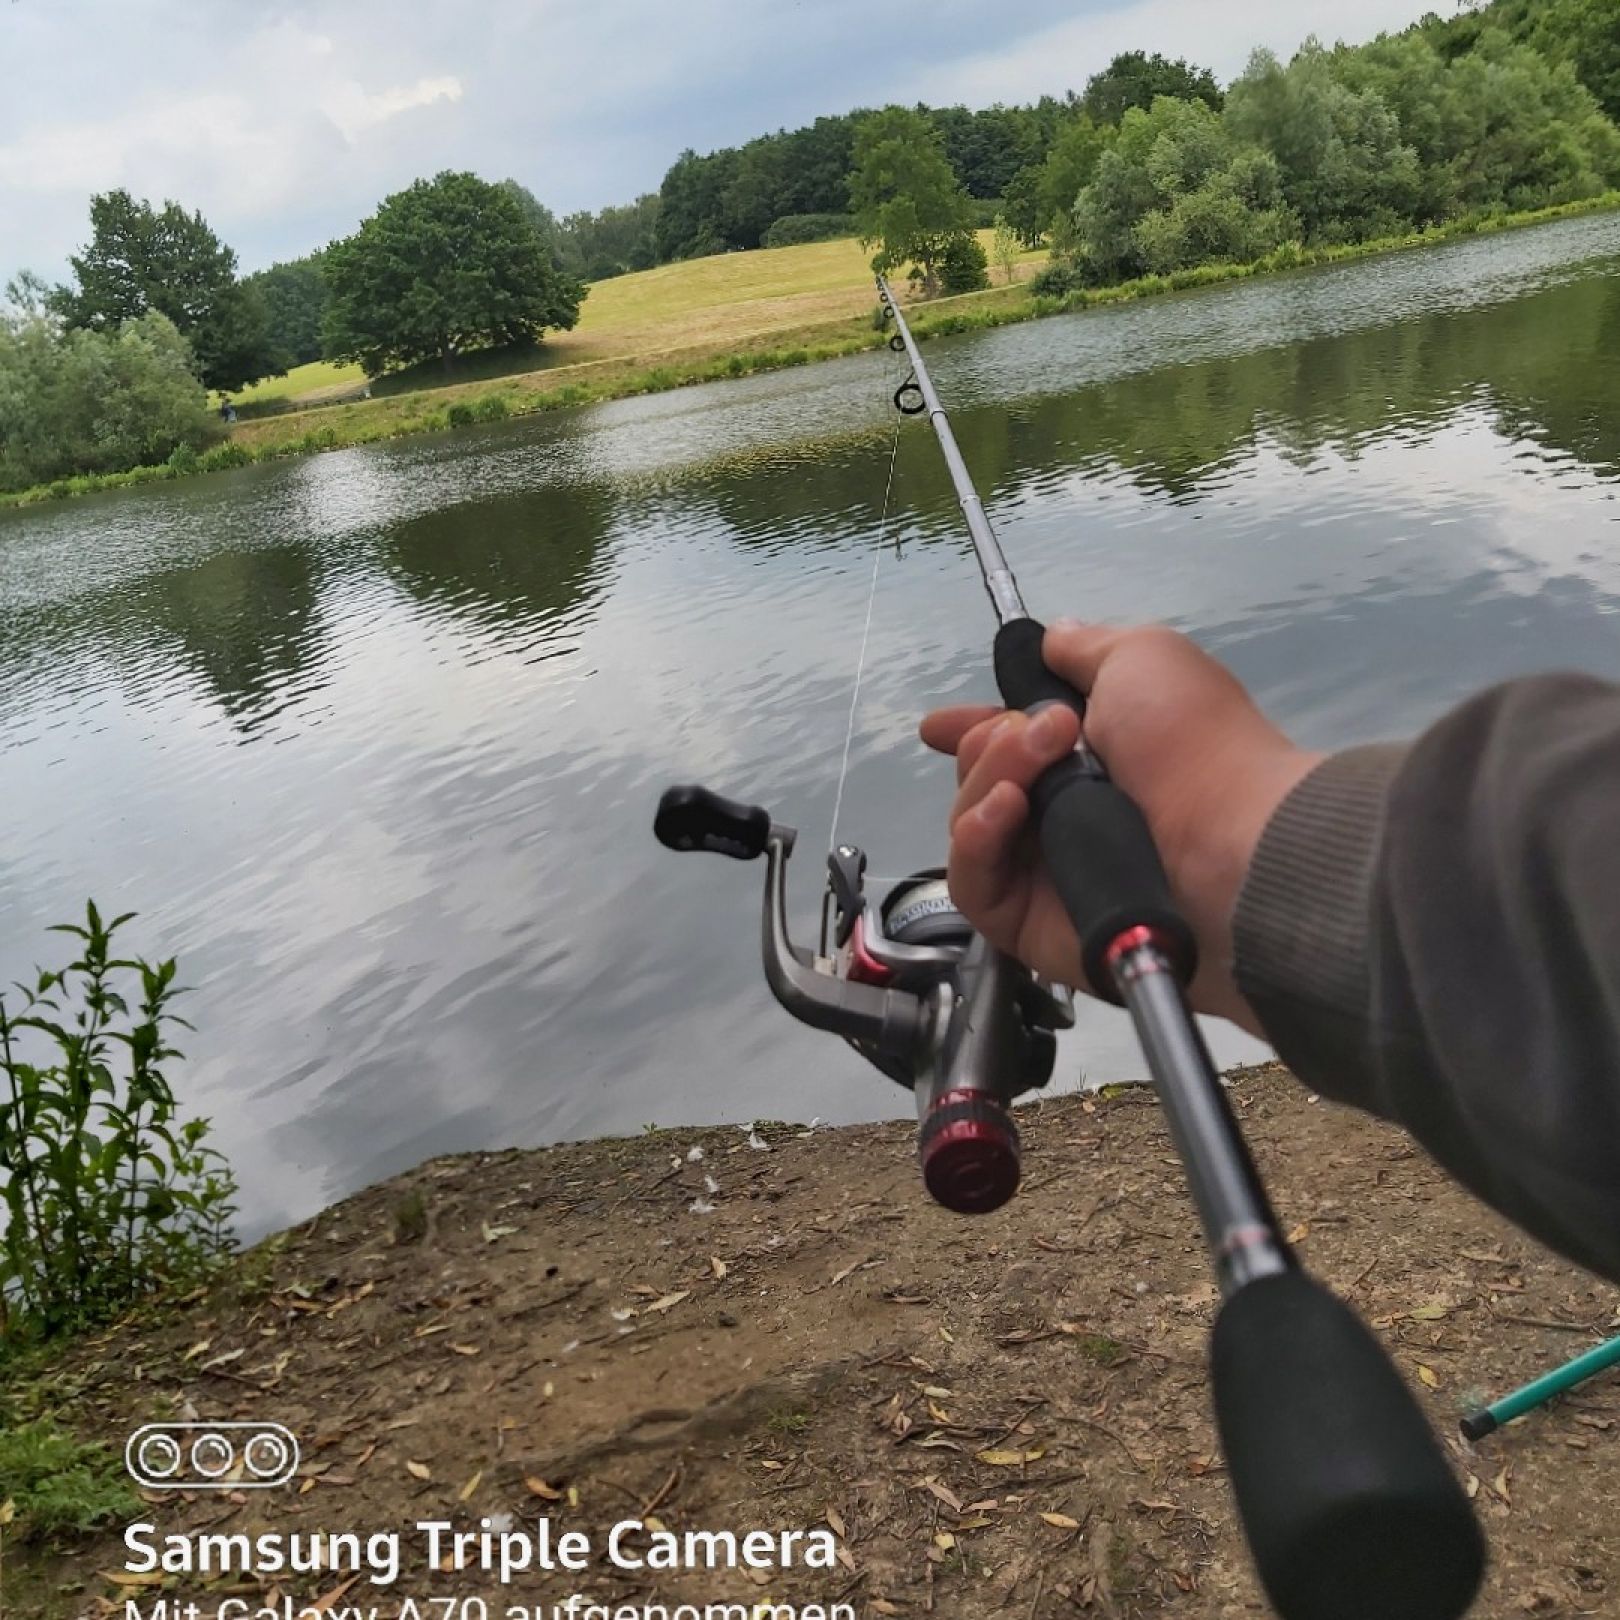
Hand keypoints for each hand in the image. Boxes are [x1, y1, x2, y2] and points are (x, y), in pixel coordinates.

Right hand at [919, 620, 1323, 1032]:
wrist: (1230, 840)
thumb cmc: (1190, 741)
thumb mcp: (1143, 657)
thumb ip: (1084, 649)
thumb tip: (1052, 639)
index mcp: (1088, 757)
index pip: (1007, 747)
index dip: (971, 730)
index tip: (939, 725)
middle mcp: (1061, 816)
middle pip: (978, 778)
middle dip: (991, 743)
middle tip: (1041, 736)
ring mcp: (1042, 874)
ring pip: (968, 825)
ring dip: (987, 781)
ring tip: (1032, 776)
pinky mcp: (1026, 925)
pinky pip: (973, 882)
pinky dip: (977, 839)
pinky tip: (1008, 811)